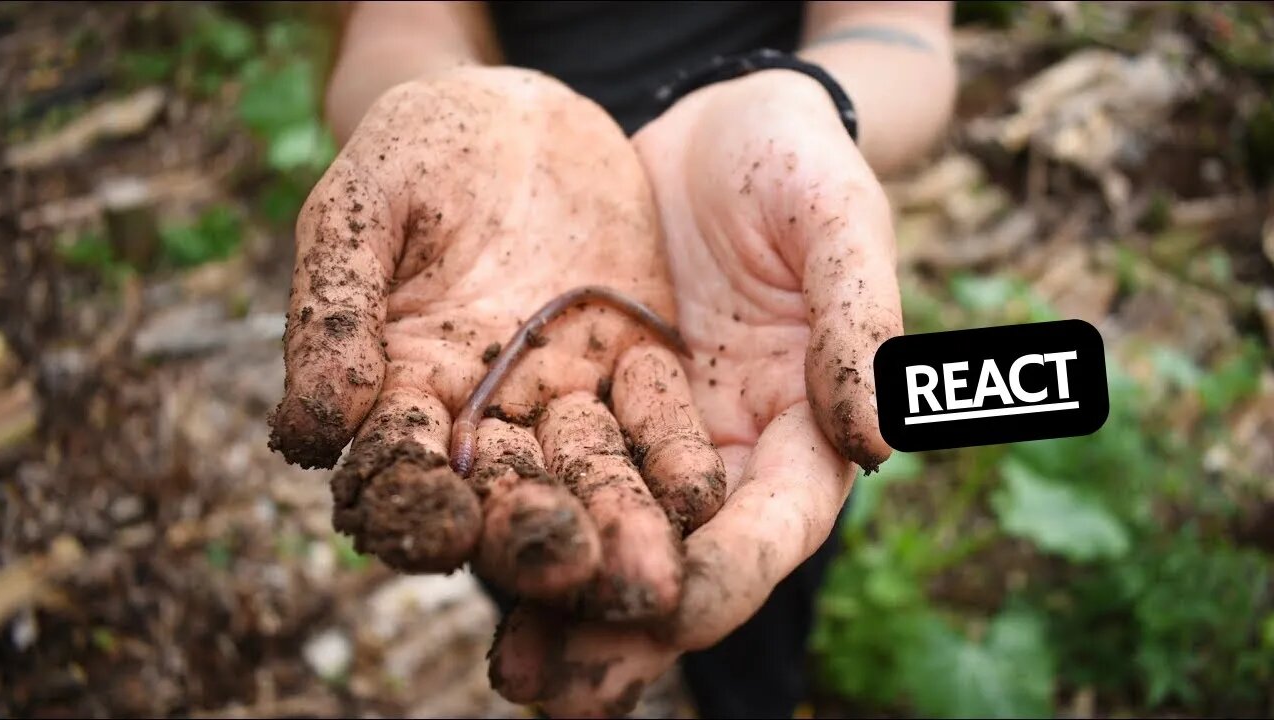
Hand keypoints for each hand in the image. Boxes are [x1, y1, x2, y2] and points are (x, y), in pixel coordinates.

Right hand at [267, 66, 726, 619]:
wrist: (519, 115)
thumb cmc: (420, 149)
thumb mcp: (365, 205)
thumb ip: (334, 309)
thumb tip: (308, 434)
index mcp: (399, 387)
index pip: (395, 466)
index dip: (411, 501)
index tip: (440, 526)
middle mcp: (481, 415)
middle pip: (500, 492)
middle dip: (530, 535)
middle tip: (568, 566)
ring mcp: (563, 399)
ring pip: (586, 476)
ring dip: (615, 525)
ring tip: (647, 573)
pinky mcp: (634, 372)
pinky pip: (656, 425)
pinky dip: (674, 462)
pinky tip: (701, 498)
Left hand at [487, 69, 903, 716]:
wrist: (711, 130)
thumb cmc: (794, 165)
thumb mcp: (837, 220)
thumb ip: (857, 319)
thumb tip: (876, 440)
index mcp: (801, 429)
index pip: (775, 524)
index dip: (729, 572)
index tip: (669, 612)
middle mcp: (724, 457)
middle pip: (685, 561)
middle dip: (628, 630)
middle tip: (561, 689)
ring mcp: (652, 441)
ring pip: (610, 539)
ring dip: (562, 609)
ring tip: (511, 670)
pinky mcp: (588, 411)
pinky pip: (551, 478)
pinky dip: (517, 526)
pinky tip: (466, 565)